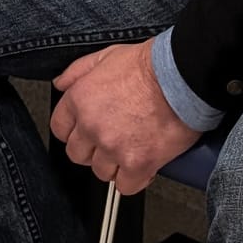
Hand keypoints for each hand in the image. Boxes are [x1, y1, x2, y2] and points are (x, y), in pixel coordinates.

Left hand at [49, 41, 196, 194]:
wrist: (182, 77)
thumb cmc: (150, 65)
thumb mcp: (106, 56)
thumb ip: (77, 72)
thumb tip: (61, 84)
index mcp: (80, 100)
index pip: (60, 129)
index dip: (75, 132)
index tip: (86, 133)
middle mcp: (92, 126)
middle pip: (78, 155)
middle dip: (93, 150)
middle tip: (113, 141)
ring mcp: (113, 147)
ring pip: (101, 172)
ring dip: (116, 165)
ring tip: (133, 149)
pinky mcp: (137, 163)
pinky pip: (126, 186)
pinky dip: (136, 179)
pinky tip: (145, 165)